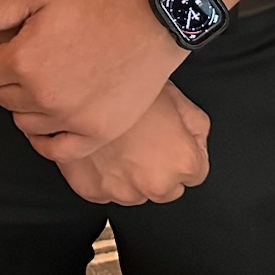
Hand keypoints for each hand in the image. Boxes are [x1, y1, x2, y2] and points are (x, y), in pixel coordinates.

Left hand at [0, 0, 185, 157]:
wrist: (149, 21)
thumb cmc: (92, 3)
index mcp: (23, 62)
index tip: (13, 47)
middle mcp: (42, 96)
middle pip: (2, 98)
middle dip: (10, 80)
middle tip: (33, 62)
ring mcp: (70, 119)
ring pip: (25, 123)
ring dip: (28, 105)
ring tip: (47, 83)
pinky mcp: (96, 133)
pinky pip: (55, 150)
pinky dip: (47, 139)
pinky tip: (51, 120)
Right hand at [53, 83, 209, 204]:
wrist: (78, 82)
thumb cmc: (129, 84)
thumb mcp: (178, 97)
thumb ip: (196, 129)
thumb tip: (195, 144)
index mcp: (183, 162)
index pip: (196, 174)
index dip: (180, 151)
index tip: (167, 139)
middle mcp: (155, 184)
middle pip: (166, 188)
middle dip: (157, 168)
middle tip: (140, 138)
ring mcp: (120, 191)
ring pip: (133, 192)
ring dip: (129, 175)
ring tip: (117, 143)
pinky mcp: (91, 191)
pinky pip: (103, 191)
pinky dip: (101, 175)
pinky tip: (99, 151)